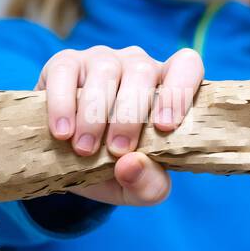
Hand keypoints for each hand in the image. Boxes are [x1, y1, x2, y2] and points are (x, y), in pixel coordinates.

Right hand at [34, 45, 203, 205]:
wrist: (67, 167)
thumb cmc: (114, 168)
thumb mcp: (137, 189)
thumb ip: (148, 185)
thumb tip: (132, 163)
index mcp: (165, 89)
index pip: (187, 65)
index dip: (180, 90)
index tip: (165, 126)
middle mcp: (137, 67)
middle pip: (143, 71)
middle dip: (130, 115)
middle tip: (117, 150)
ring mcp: (100, 60)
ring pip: (105, 71)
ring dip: (95, 114)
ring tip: (85, 149)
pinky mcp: (64, 64)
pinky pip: (65, 72)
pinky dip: (63, 104)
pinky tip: (62, 132)